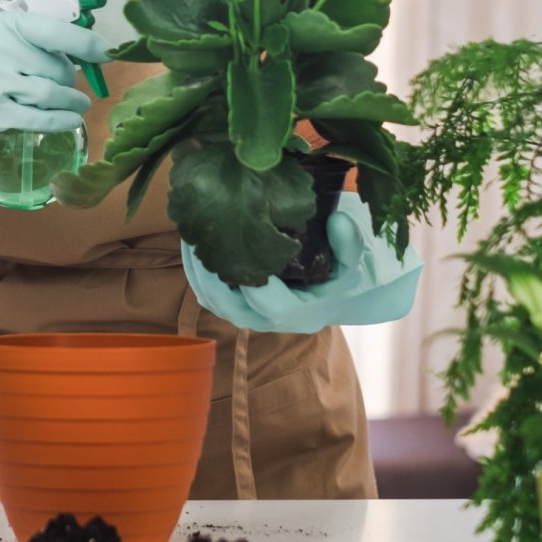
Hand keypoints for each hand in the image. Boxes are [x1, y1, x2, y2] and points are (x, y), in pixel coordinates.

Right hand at [0, 10, 110, 133]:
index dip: (90, 45)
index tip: (111, 53)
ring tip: (78, 105)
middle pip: (60, 69)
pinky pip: (39, 118)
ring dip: (72, 102)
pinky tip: (71, 122)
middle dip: (71, 80)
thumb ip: (41, 40)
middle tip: (69, 86)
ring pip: (53, 94)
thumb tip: (90, 54)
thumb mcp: (3, 33)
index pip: (60, 32)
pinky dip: (61, 121)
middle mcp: (6, 50)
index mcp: (12, 24)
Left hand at [181, 193, 422, 333]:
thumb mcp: (352, 263)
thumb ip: (348, 243)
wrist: (328, 297)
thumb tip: (337, 219)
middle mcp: (267, 322)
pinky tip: (192, 243)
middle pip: (228, 305)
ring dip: (196, 271)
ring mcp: (248, 318)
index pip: (269, 302)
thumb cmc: (338, 279)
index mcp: (297, 314)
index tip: (236, 245)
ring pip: (212, 302)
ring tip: (189, 235)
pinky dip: (197, 273)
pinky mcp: (235, 308)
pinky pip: (208, 296)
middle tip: (197, 235)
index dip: (251, 278)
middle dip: (208, 273)